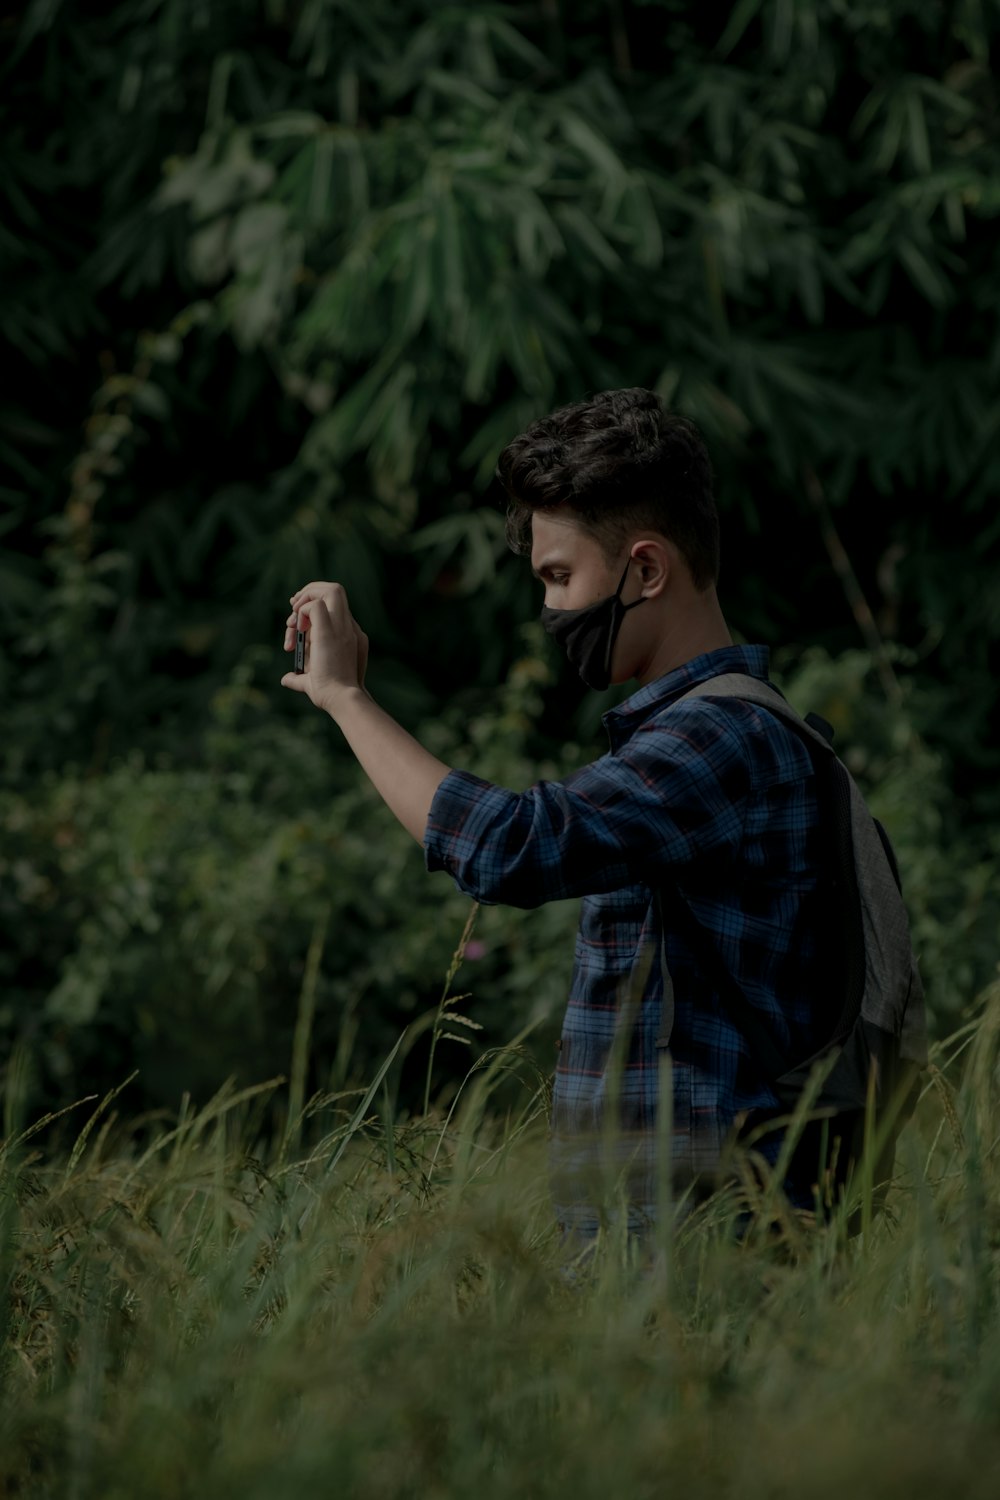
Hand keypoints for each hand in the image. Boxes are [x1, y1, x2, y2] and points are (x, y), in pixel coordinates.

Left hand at [280, 581, 368, 714]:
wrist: (341, 698)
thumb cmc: (330, 694)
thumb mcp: (312, 681)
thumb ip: (299, 678)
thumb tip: (286, 679)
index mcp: (348, 634)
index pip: (332, 605)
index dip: (312, 604)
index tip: (296, 617)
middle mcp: (347, 626)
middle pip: (335, 590)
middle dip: (311, 591)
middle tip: (293, 605)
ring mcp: (341, 626)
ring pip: (331, 589)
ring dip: (307, 597)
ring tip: (293, 620)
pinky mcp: (329, 631)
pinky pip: (315, 605)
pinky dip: (301, 611)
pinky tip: (295, 629)